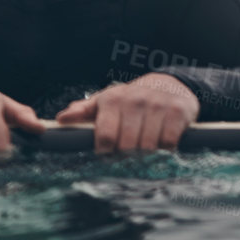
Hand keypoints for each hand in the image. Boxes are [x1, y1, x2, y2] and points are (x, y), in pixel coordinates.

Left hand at [54, 73, 198, 152]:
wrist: (170, 84)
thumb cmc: (131, 99)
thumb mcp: (106, 102)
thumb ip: (83, 112)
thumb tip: (61, 119)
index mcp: (112, 99)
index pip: (105, 136)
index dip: (105, 152)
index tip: (107, 154)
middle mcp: (134, 100)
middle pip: (126, 146)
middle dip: (126, 155)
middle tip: (128, 153)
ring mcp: (157, 105)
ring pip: (147, 147)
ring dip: (145, 153)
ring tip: (144, 146)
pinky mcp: (178, 112)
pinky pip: (168, 143)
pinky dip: (165, 148)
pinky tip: (161, 140)